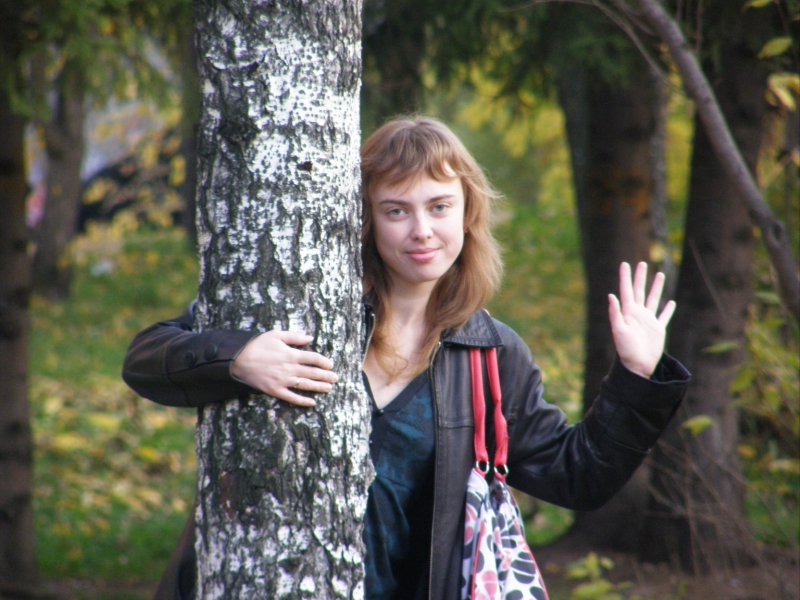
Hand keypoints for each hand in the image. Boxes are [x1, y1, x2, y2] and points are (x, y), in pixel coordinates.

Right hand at [230, 330, 337, 407]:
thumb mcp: (276, 334)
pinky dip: (303, 401)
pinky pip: (292, 397)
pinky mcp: (275, 390)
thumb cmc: (257, 345)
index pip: (313, 359)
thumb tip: (310, 338)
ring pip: (306, 385)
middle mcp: (289, 368)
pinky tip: (312, 402)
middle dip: (326, 376)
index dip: (324, 362)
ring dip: (319, 387)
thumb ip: (295, 336)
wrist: (238, 359)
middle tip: (336, 378)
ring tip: (329, 388)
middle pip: (313, 373)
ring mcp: (283, 381)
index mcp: (291, 354)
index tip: (330, 365)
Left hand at [608, 262, 675, 377]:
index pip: (626, 290)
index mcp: (628, 312)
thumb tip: (611, 295)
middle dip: (640, 277)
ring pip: (653, 299)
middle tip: (642, 263)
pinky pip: (664, 316)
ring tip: (660, 274)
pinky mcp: (658, 329)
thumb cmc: (626, 350)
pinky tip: (671, 302)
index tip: (625, 264)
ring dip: (656, 287)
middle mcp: (638, 314)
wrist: (637, 366)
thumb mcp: (618, 331)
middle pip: (639, 291)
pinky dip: (668, 309)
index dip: (625, 277)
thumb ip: (615, 313)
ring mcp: (648, 321)